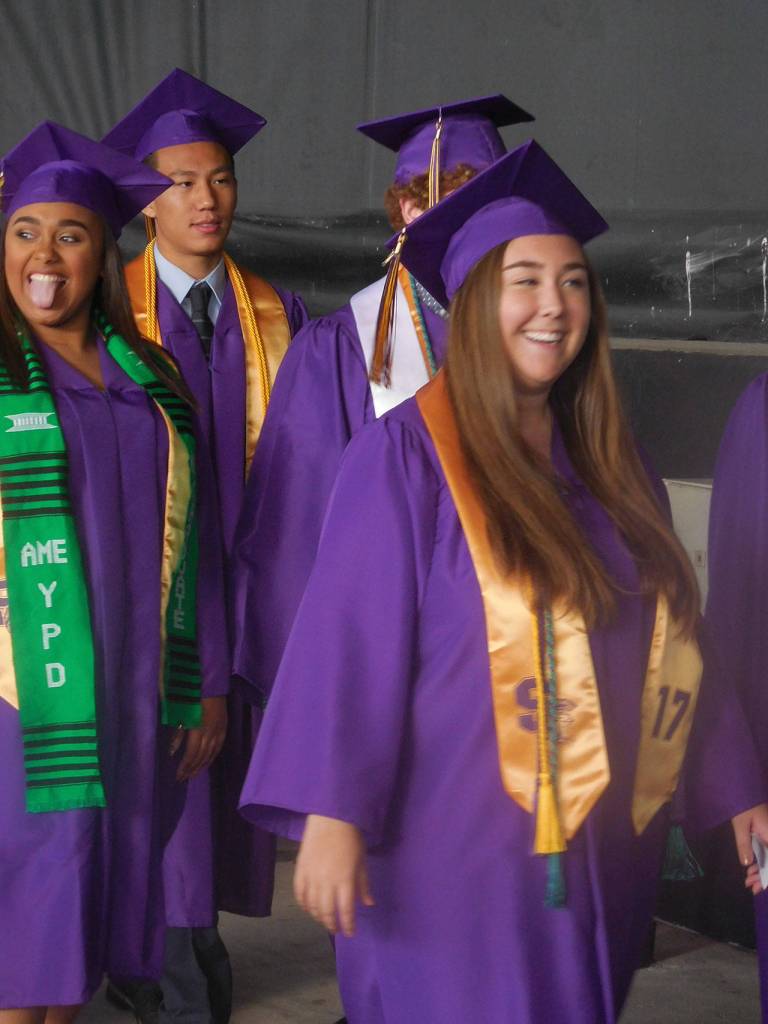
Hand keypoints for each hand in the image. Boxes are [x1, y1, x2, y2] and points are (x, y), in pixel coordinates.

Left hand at [170, 696, 227, 780]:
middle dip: (192, 769)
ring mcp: (219, 730)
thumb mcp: (180, 716)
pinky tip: (207, 762)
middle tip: (184, 778)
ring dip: (202, 765)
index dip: (185, 767)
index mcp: (199, 730)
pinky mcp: (224, 727)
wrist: (210, 684)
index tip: (178, 776)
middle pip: (202, 756)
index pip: (192, 755)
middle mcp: (211, 733)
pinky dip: (212, 756)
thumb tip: (172, 752)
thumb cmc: (191, 698)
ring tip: (193, 774)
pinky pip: (219, 747)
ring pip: (211, 754)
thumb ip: (178, 735)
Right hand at [294, 814, 374, 936]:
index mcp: (345, 881)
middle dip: (331, 924)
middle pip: (326, 912)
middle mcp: (327, 882)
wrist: (330, 818)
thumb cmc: (351, 837)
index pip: (346, 911)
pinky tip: (307, 908)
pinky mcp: (300, 869)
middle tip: (336, 929)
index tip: (350, 933)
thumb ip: (363, 884)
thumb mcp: (362, 861)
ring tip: (323, 919)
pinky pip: (299, 893)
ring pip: (311, 905)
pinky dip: (303, 903)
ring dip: (317, 916)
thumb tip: (368, 904)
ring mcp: (311, 876)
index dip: (348, 925)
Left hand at [731, 803, 767, 894]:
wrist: (743, 789)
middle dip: (764, 877)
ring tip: (749, 882)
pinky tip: (751, 869)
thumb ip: (744, 844)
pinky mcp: (767, 835)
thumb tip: (747, 864)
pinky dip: (761, 862)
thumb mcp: (740, 824)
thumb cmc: (743, 804)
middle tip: (751, 888)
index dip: (767, 877)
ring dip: (762, 871)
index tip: (759, 887)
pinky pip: (767, 852)